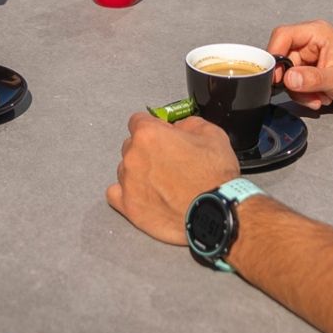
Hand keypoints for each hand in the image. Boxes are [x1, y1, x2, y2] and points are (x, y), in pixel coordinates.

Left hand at [106, 111, 239, 244]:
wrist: (217, 212)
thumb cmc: (214, 176)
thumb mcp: (211, 134)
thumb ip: (188, 124)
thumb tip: (178, 127)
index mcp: (149, 134)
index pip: (138, 121)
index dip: (153, 127)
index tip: (162, 135)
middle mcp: (133, 156)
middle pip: (131, 145)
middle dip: (146, 150)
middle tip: (167, 161)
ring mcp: (128, 182)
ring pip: (125, 169)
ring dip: (139, 172)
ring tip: (161, 183)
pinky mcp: (128, 206)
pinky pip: (115, 194)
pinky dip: (126, 192)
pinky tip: (142, 194)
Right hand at [267, 20, 332, 107]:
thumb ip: (312, 79)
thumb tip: (288, 79)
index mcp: (316, 33)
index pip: (283, 36)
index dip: (274, 56)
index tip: (277, 78)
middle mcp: (309, 41)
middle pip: (283, 59)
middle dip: (293, 82)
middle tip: (307, 95)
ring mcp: (308, 54)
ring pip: (288, 74)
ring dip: (301, 91)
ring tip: (320, 98)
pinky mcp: (309, 67)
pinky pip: (296, 81)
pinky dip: (305, 93)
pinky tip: (320, 97)